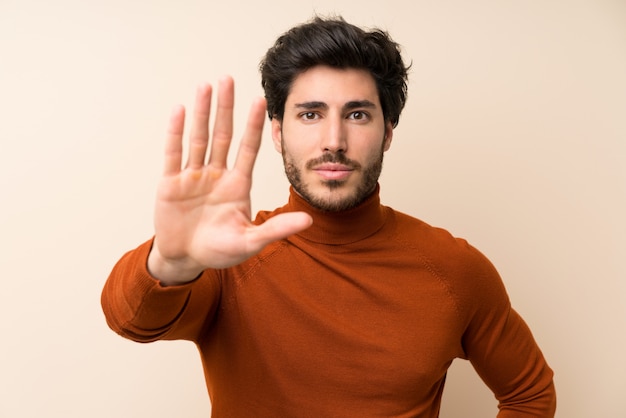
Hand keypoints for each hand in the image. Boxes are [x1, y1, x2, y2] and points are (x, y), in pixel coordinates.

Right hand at [147, 77, 311, 284]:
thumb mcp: (250, 241)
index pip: (247, 149)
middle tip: (229, 79)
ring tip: (206, 86)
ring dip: (201, 112)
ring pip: (198, 138)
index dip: (253, 125)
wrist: (186, 259)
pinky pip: (173, 154)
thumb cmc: (219, 250)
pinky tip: (180, 110)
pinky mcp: (170, 184)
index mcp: (237, 185)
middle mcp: (216, 175)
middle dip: (226, 108)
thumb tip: (309, 221)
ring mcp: (193, 177)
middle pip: (222, 135)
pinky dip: (176, 133)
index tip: (260, 101)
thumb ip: (276, 229)